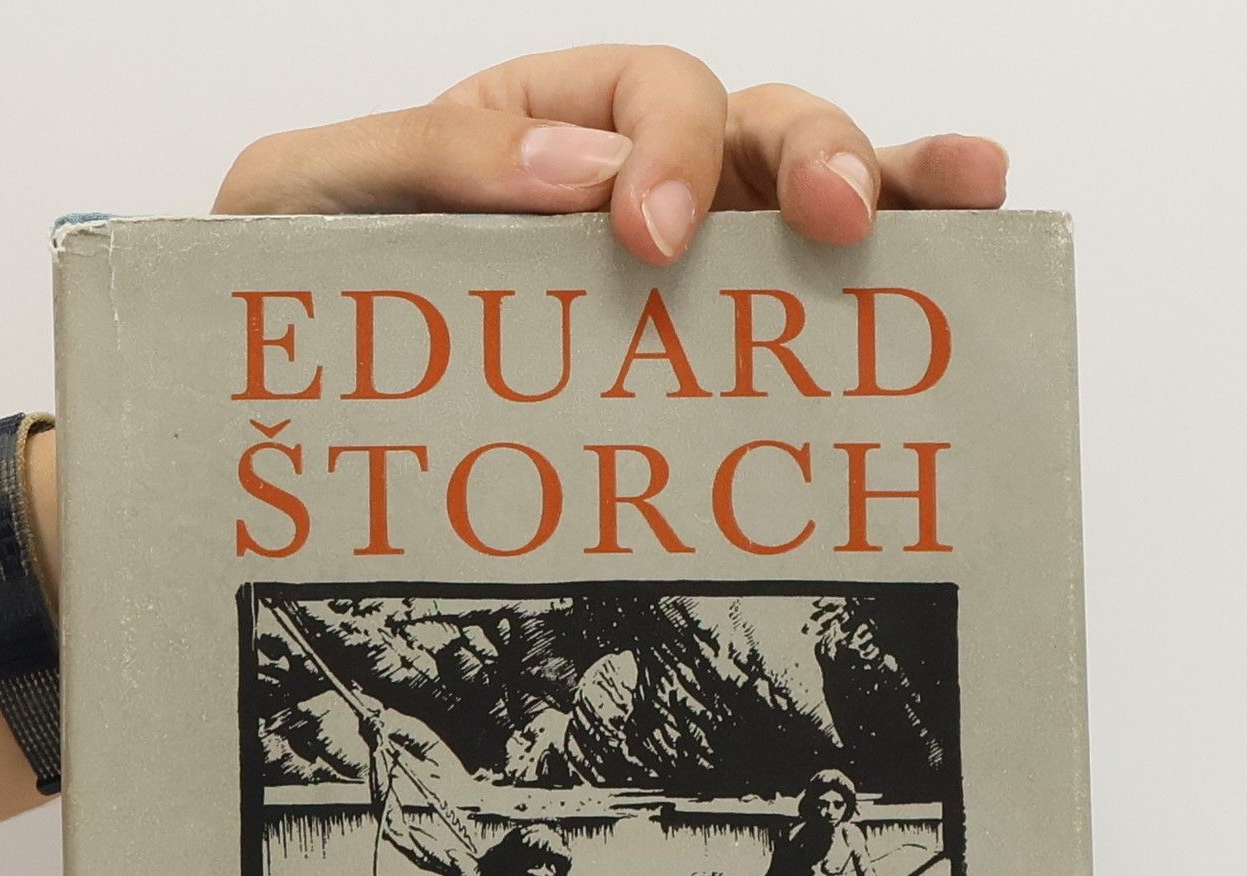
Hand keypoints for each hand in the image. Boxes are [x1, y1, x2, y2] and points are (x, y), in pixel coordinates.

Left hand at [214, 45, 1006, 263]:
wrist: (285, 409)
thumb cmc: (293, 282)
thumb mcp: (310, 194)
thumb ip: (425, 159)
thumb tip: (582, 173)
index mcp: (543, 123)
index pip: (642, 95)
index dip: (665, 146)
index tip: (645, 236)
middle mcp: (630, 181)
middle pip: (752, 126)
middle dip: (806, 158)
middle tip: (830, 222)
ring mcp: (682, 261)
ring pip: (802, 192)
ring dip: (887, 182)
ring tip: (962, 193)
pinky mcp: (703, 342)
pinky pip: (804, 290)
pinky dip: (892, 254)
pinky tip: (958, 236)